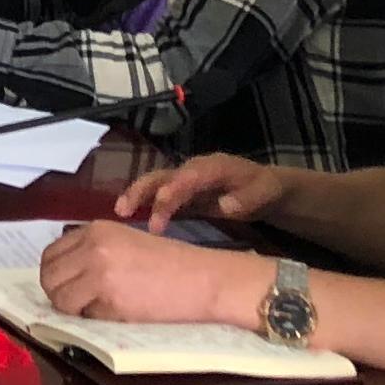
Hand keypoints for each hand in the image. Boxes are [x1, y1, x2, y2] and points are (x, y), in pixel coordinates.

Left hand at [39, 219, 255, 326]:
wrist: (204, 279)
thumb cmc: (172, 263)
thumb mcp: (127, 242)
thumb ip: (95, 251)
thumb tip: (66, 273)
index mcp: (96, 229)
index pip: (52, 253)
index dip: (56, 273)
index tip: (66, 285)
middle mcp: (93, 247)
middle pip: (49, 276)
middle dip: (58, 294)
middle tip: (76, 304)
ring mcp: (100, 273)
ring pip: (60, 299)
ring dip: (73, 310)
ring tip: (95, 310)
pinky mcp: (111, 300)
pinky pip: (86, 316)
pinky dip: (95, 320)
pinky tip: (116, 314)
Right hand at [113, 152, 289, 227]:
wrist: (263, 186)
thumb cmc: (263, 189)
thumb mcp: (265, 192)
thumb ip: (247, 198)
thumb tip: (225, 205)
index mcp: (213, 167)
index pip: (190, 176)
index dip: (175, 188)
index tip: (162, 204)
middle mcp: (193, 169)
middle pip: (164, 175)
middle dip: (144, 189)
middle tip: (126, 209)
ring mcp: (184, 180)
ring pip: (155, 183)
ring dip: (136, 195)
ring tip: (120, 211)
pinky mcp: (181, 193)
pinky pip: (157, 195)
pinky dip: (142, 203)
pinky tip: (127, 217)